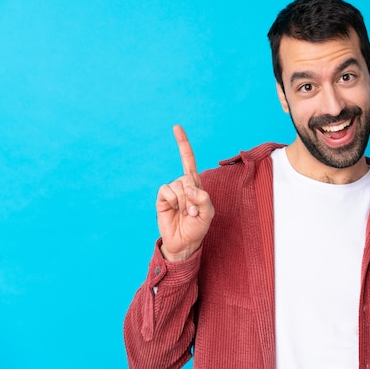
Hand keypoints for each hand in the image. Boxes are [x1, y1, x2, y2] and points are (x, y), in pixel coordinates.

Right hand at [156, 125, 214, 261]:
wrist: (184, 242)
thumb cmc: (198, 227)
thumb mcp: (208, 213)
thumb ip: (203, 198)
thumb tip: (189, 188)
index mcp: (195, 184)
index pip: (188, 159)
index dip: (182, 143)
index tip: (175, 127)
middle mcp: (182, 184)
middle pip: (187, 177)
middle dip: (192, 196)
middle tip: (193, 212)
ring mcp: (171, 191)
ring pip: (178, 186)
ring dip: (184, 202)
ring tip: (185, 214)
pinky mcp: (161, 199)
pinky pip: (166, 191)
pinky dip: (173, 201)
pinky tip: (174, 210)